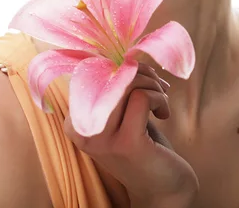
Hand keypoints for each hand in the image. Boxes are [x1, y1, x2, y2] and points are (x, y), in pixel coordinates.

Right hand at [63, 62, 198, 206]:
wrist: (164, 186)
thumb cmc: (145, 143)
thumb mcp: (125, 112)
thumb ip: (119, 87)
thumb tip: (128, 52)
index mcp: (75, 121)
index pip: (94, 72)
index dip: (122, 67)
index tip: (143, 77)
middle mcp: (81, 131)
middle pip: (112, 74)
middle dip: (142, 73)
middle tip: (159, 88)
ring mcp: (102, 139)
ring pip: (128, 83)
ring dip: (154, 86)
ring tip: (161, 104)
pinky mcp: (126, 143)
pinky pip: (142, 97)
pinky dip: (159, 99)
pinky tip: (163, 115)